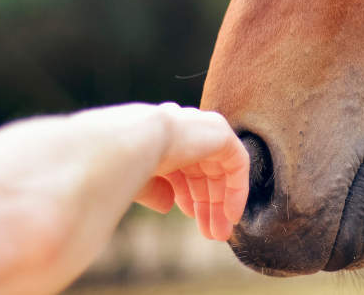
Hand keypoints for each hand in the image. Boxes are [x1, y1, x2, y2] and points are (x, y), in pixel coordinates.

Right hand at [126, 104, 250, 241]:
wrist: (134, 140)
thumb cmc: (126, 163)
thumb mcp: (139, 181)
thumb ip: (154, 190)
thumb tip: (167, 206)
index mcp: (163, 138)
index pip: (182, 167)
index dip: (187, 195)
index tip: (190, 217)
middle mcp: (185, 131)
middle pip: (203, 172)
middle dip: (207, 204)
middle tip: (211, 233)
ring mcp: (203, 129)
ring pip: (220, 170)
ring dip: (221, 204)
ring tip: (219, 233)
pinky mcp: (221, 133)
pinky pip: (237, 164)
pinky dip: (237, 190)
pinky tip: (231, 216)